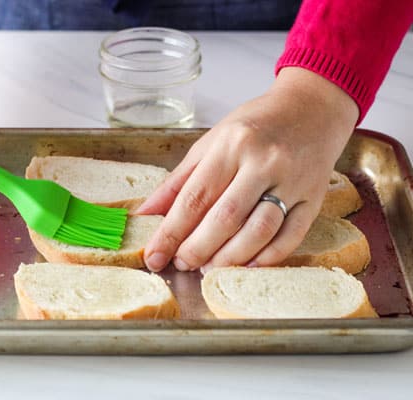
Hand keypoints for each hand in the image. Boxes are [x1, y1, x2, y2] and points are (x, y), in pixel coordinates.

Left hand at [138, 67, 359, 271]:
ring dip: (229, 258)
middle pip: (225, 218)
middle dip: (197, 249)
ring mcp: (293, 181)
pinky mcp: (314, 199)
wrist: (312, 108)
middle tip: (181, 264)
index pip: (194, 197)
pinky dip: (266, 258)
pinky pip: (290, 237)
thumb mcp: (210, 143)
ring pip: (259, 231)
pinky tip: (245, 266)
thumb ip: (178, 181)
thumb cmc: (256, 125)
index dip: (170, 233)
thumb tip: (146, 213)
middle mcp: (264, 162)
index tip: (155, 256)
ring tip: (208, 268)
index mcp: (232, 144)